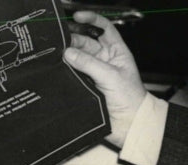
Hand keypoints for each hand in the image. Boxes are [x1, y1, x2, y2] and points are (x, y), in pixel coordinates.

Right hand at [63, 11, 146, 147]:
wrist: (128, 124)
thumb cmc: (130, 99)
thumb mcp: (111, 76)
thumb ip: (89, 63)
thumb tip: (68, 52)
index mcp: (116, 51)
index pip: (103, 28)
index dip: (91, 20)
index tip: (76, 17)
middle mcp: (104, 59)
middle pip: (85, 41)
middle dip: (72, 38)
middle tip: (59, 40)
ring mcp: (93, 72)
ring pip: (76, 57)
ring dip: (67, 54)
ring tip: (56, 53)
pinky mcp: (84, 85)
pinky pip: (72, 73)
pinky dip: (64, 69)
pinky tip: (58, 67)